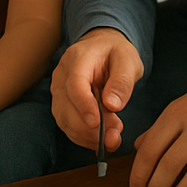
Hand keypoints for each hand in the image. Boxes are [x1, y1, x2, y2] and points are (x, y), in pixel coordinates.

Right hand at [51, 28, 142, 150]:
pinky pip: (67, 125)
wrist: (102, 47)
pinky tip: (102, 139)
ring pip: (64, 120)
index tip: (96, 123)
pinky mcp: (61, 104)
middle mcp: (62, 74)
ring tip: (113, 137)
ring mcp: (59, 90)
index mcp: (78, 58)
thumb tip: (112, 105)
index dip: (83, 106)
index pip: (74, 84)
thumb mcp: (128, 60)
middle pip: (66, 107)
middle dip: (89, 128)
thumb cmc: (115, 52)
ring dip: (87, 135)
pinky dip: (83, 137)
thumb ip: (122, 81)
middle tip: (115, 137)